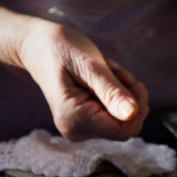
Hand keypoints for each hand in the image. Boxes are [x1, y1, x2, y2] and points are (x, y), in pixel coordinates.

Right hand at [18, 20, 148, 140]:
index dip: (137, 105)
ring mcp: (80, 128)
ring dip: (123, 90)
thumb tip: (131, 114)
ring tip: (103, 70)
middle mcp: (75, 130)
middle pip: (127, 123)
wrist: (39, 46)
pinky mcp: (86, 122)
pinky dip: (117, 93)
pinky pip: (116, 113)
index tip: (131, 80)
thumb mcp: (89, 65)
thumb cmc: (61, 49)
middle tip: (113, 70)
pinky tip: (101, 78)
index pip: (125, 129)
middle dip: (129, 95)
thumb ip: (111, 92)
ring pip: (124, 117)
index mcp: (74, 119)